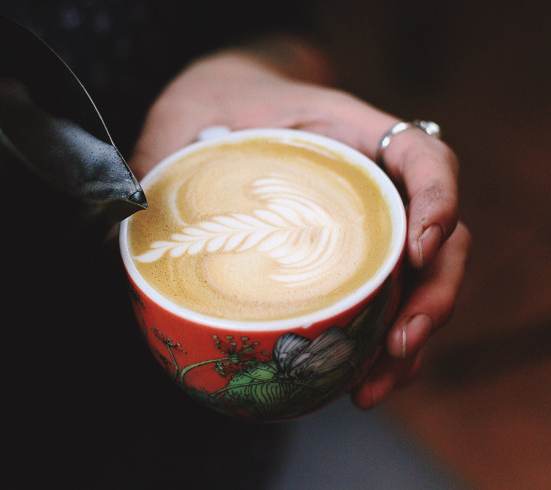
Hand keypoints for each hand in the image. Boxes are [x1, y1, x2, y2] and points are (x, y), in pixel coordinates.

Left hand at [130, 35, 471, 408]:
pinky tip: (353, 384)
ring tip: (371, 389)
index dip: (438, 199)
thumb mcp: (183, 122)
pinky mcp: (349, 256)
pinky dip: (377, 344)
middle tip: (397, 345)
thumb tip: (117, 241)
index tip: (417, 248)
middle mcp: (372, 180)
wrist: (219, 105)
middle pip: (441, 238)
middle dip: (432, 298)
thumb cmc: (209, 108)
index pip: (423, 154)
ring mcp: (366, 222)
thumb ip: (158, 165)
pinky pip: (382, 299)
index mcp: (347, 132)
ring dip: (410, 339)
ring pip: (418, 281)